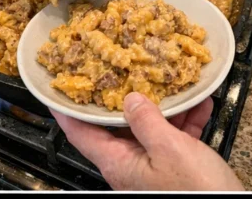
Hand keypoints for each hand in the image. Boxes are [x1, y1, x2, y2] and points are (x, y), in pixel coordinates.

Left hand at [54, 93, 242, 190]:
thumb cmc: (197, 193)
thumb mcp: (169, 150)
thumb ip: (145, 120)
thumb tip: (130, 97)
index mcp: (118, 163)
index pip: (79, 132)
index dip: (65, 108)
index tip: (53, 87)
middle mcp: (130, 165)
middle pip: (116, 123)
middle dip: (121, 94)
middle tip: (118, 64)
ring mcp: (152, 167)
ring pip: (149, 126)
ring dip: (161, 103)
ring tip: (165, 76)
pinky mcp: (176, 170)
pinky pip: (175, 136)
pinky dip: (185, 118)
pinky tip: (198, 100)